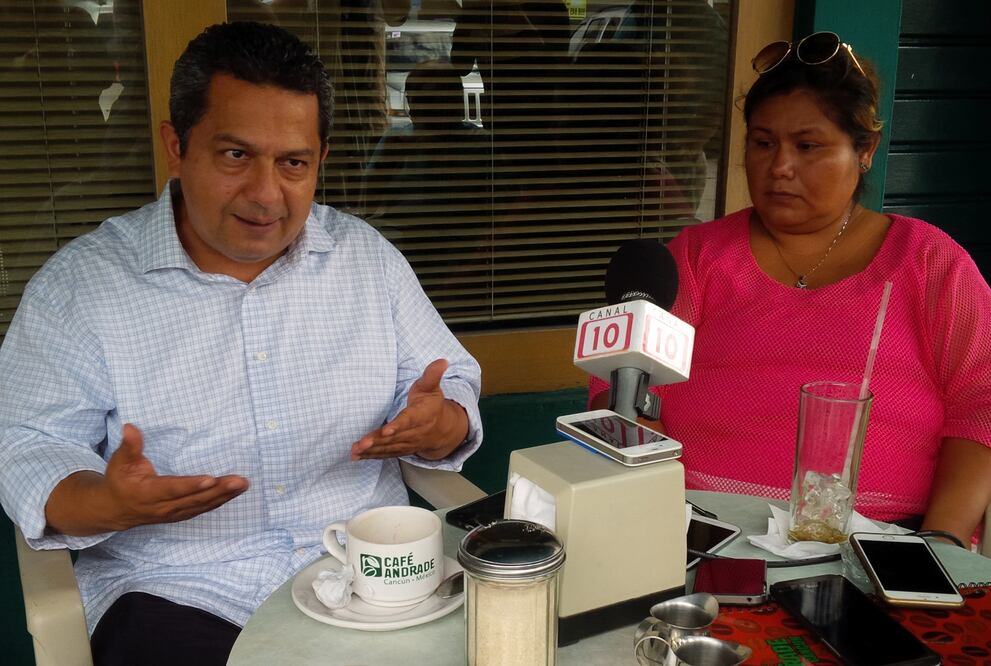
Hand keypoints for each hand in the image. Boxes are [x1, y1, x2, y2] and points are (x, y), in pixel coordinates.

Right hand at [45, 424, 249, 535]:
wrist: (114, 509)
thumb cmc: (119, 480)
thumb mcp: (120, 461)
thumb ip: (130, 446)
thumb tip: (130, 427)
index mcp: (147, 493)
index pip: (172, 489)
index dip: (191, 485)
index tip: (210, 479)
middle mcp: (163, 506)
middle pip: (194, 499)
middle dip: (218, 490)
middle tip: (239, 481)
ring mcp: (173, 513)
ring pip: (202, 505)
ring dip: (224, 496)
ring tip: (243, 484)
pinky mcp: (181, 514)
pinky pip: (203, 508)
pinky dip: (220, 501)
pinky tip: (235, 493)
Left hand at [351, 359, 468, 460]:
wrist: (442, 429)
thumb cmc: (431, 405)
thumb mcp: (432, 388)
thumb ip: (432, 375)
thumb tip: (442, 361)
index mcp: (422, 415)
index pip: (409, 420)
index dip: (398, 425)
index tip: (387, 430)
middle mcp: (415, 432)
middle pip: (395, 438)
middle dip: (377, 441)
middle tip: (362, 444)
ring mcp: (407, 443)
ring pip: (389, 448)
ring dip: (371, 450)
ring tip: (356, 450)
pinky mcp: (400, 449)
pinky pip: (386, 454)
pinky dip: (371, 456)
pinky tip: (357, 456)